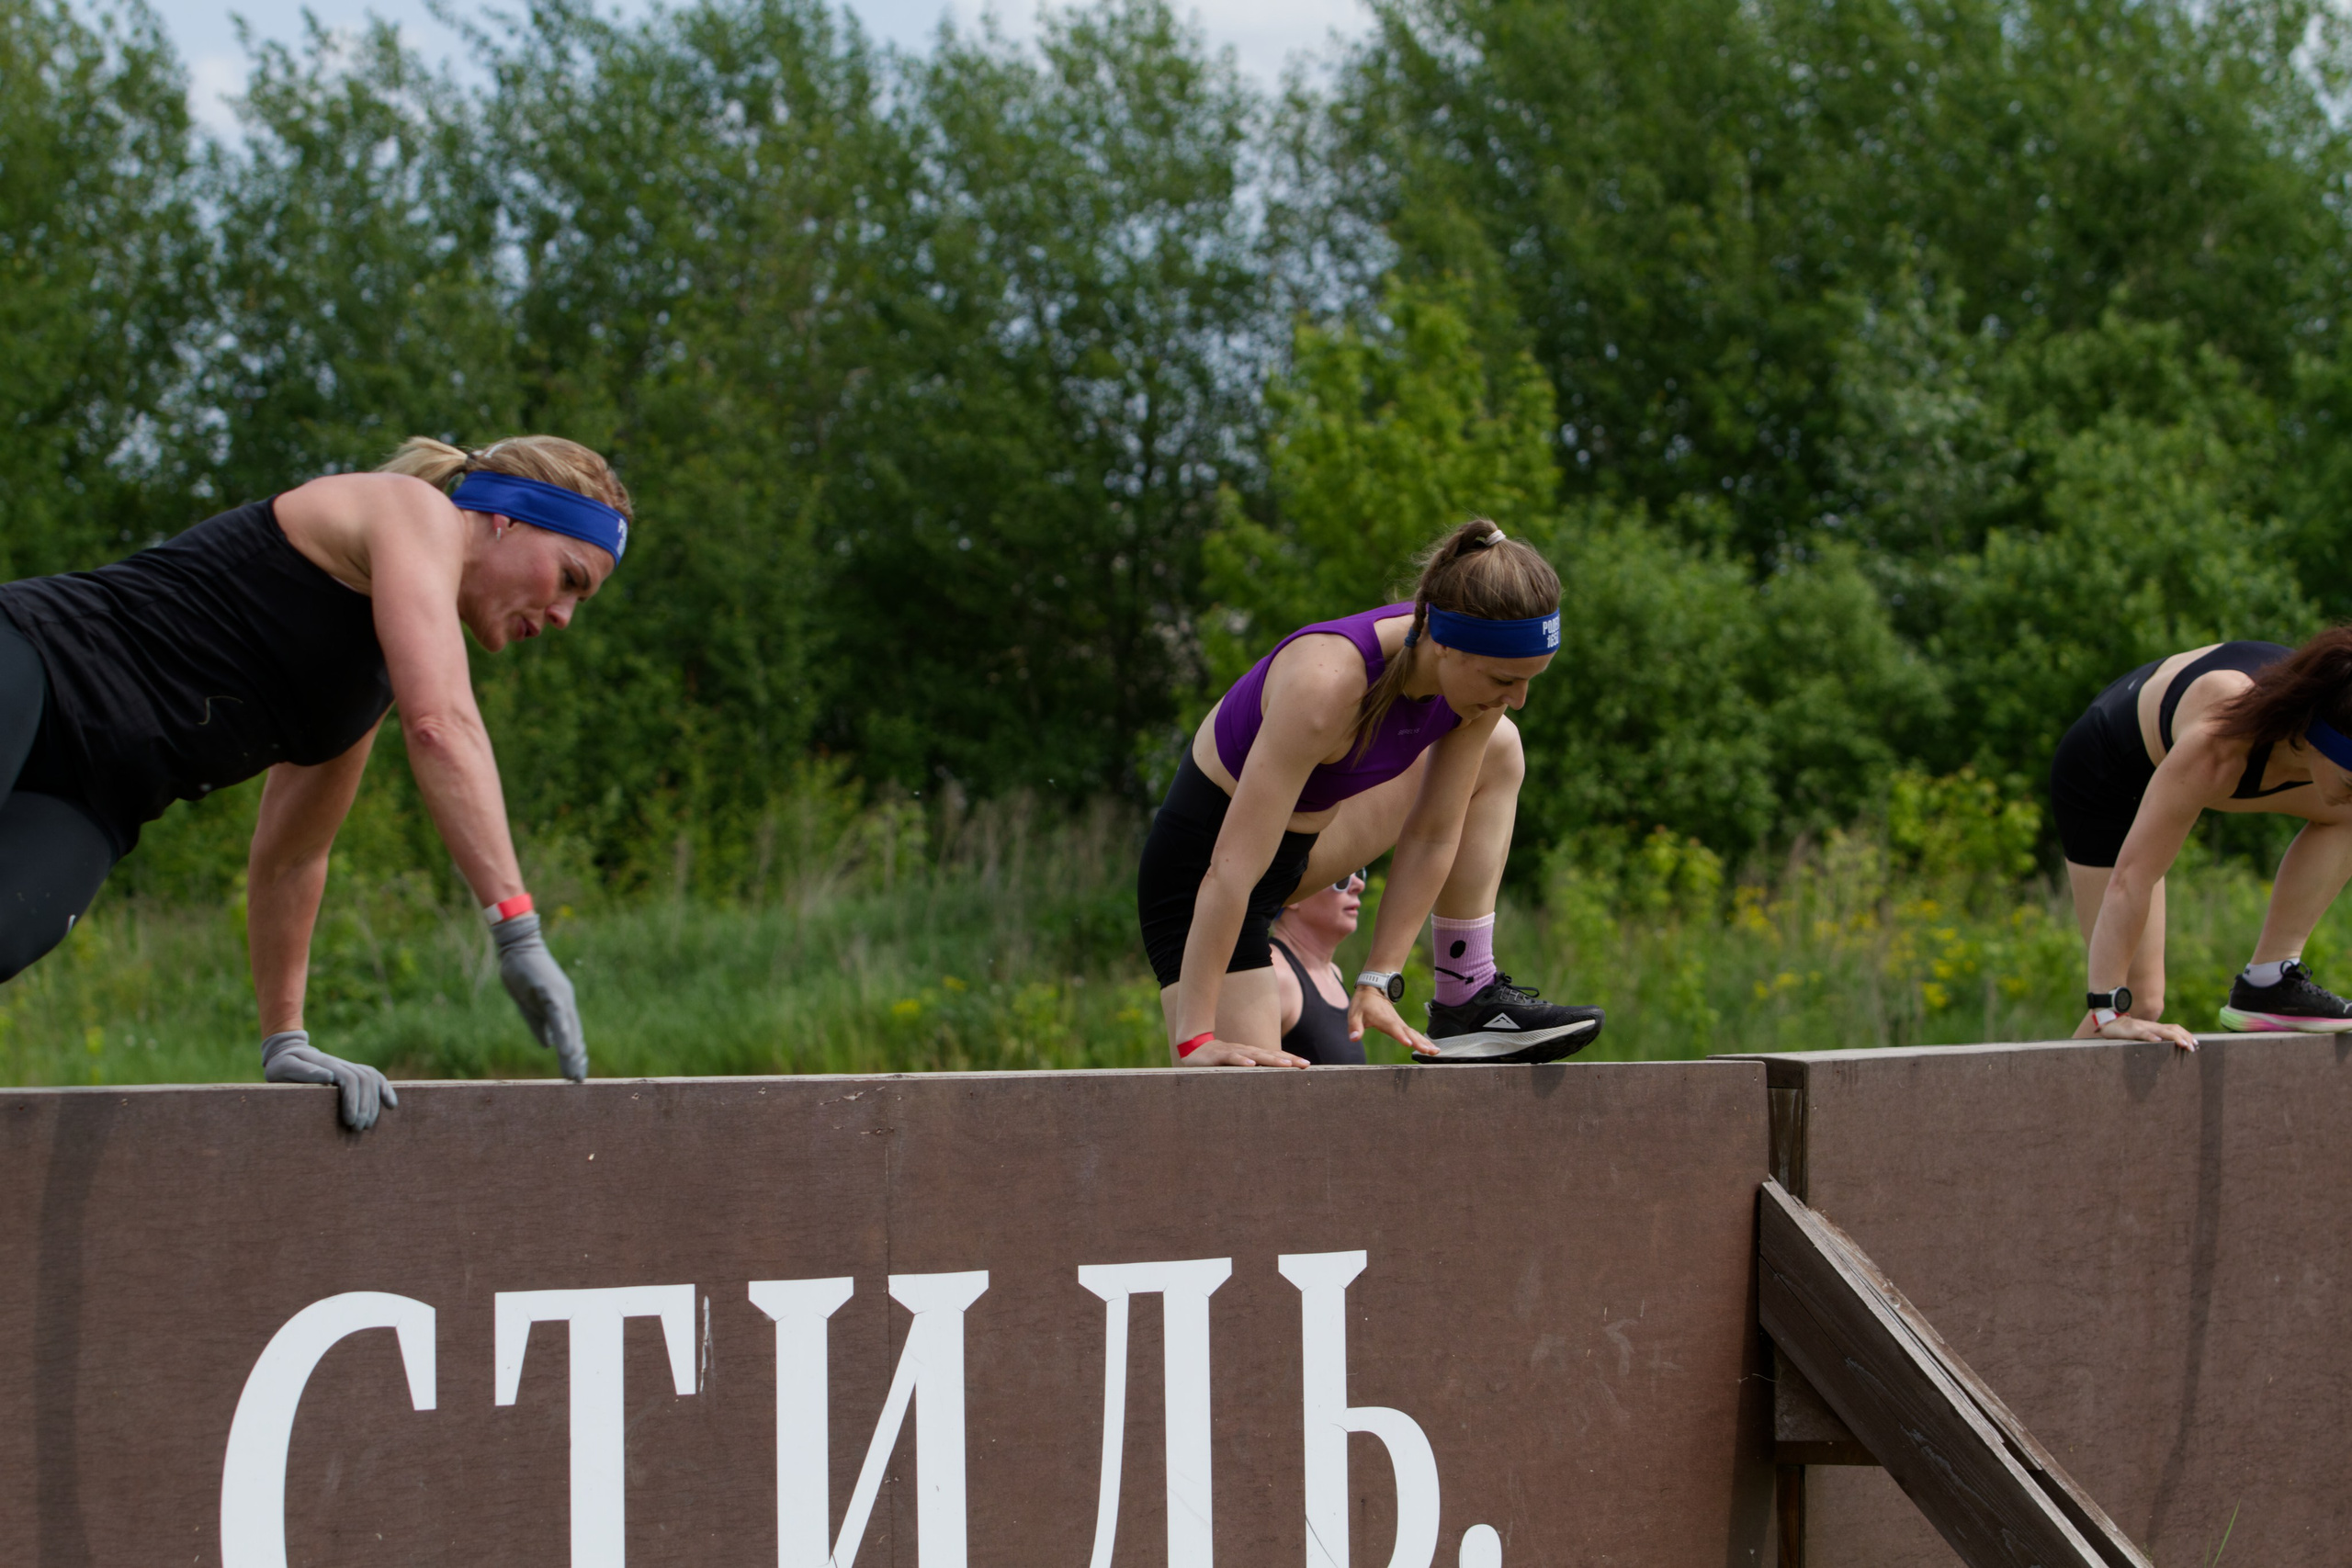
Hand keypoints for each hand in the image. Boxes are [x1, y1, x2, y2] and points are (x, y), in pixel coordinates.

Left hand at [261, 1030, 397, 1128]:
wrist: (286, 1052)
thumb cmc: (281, 1065)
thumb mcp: (284, 1068)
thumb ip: (304, 1071)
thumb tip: (330, 1078)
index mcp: (327, 1064)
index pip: (349, 1079)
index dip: (353, 1101)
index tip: (350, 1122)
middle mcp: (341, 1064)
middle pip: (364, 1081)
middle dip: (365, 1106)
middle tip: (358, 1129)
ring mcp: (348, 1066)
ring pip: (372, 1080)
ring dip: (373, 1103)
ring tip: (367, 1125)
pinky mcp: (352, 1071)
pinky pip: (374, 1077)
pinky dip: (385, 1090)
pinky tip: (391, 1105)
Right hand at [492, 912, 587, 1079]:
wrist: (518, 946)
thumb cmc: (523, 974)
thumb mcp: (528, 1005)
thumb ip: (539, 1025)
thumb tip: (548, 1044)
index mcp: (560, 1006)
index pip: (572, 1034)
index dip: (575, 1053)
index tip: (577, 1074)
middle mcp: (564, 1001)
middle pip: (573, 1033)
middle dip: (575, 1058)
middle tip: (578, 1080)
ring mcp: (558, 994)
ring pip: (568, 1026)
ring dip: (571, 1048)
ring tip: (574, 1067)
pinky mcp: (548, 989)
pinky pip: (556, 1012)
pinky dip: (562, 1029)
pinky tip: (564, 1043)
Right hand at [1177, 1036, 1308, 1067]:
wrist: (1193, 1050)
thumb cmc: (1219, 1062)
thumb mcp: (1238, 1069)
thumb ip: (1252, 1075)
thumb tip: (1270, 1088)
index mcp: (1252, 1055)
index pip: (1274, 1056)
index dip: (1290, 1059)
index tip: (1307, 1065)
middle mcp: (1246, 1051)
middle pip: (1270, 1054)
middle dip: (1288, 1059)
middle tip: (1304, 1065)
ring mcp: (1232, 1051)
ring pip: (1255, 1054)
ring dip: (1271, 1059)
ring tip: (1286, 1065)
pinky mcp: (1218, 1055)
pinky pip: (1231, 1057)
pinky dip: (1241, 1060)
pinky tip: (1250, 1064)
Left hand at [1349, 987, 1437, 1056]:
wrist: (1373, 990)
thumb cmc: (1362, 1003)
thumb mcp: (1354, 1013)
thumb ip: (1354, 1026)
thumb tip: (1354, 1038)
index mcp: (1382, 1018)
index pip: (1392, 1027)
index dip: (1400, 1035)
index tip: (1408, 1043)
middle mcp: (1394, 1021)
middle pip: (1408, 1032)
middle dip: (1418, 1042)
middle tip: (1428, 1051)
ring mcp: (1399, 1023)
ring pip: (1414, 1033)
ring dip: (1424, 1042)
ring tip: (1434, 1052)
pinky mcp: (1402, 1025)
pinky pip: (1414, 1033)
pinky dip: (1423, 1040)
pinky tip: (1431, 1048)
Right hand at [2073, 1009, 2197, 1051]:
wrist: (2107, 1022)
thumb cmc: (2125, 1031)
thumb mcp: (2141, 1035)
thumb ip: (2152, 1038)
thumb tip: (2165, 1047)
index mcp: (2154, 1028)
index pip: (2174, 1029)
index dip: (2186, 1035)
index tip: (2196, 1044)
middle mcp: (2151, 1026)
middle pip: (2172, 1029)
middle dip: (2185, 1037)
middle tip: (2194, 1048)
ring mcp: (2141, 1027)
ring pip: (2161, 1031)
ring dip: (2174, 1038)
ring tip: (2183, 1045)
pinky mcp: (2131, 1030)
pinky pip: (2143, 1033)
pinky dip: (2151, 1037)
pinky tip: (2158, 1041)